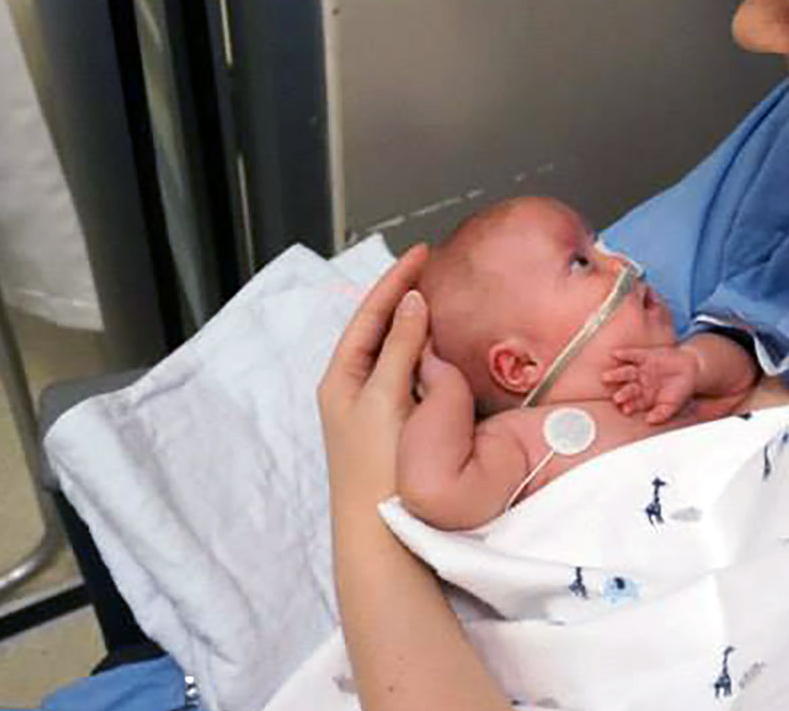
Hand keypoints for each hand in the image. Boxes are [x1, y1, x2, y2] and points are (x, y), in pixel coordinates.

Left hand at [319, 244, 431, 519]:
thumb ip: (400, 350)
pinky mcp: (398, 427)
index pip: (370, 314)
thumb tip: (412, 302)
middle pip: (382, 330)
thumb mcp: (385, 399)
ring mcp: (375, 410)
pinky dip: (429, 356)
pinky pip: (413, 378)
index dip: (396, 281)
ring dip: (420, 326)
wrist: (382, 535)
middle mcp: (354, 390)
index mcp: (341, 378)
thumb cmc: (376, 469)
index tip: (422, 253)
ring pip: (399, 354)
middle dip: (407, 298)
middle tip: (435, 270)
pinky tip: (447, 352)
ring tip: (444, 300)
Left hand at [604, 346, 699, 422]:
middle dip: (622, 393)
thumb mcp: (674, 405)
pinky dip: (625, 354)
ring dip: (617, 375)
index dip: (630, 406)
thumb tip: (650, 421)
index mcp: (645, 397)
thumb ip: (662, 414)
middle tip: (616, 397)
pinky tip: (615, 354)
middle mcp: (640, 384)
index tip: (625, 410)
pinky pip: (633, 355)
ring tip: (606, 377)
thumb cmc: (681, 389)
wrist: (691, 368)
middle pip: (628, 389)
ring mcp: (641, 370)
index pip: (635, 403)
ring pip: (627, 373)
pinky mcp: (646, 356)